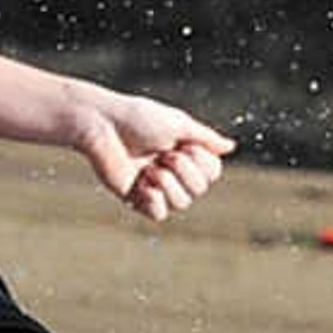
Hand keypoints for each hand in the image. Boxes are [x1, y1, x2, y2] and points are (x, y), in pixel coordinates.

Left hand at [75, 92, 236, 222]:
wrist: (101, 126)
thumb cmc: (137, 118)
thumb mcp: (178, 123)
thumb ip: (205, 138)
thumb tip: (230, 147)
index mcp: (183, 152)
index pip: (212, 173)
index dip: (202, 162)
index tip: (183, 145)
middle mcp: (171, 171)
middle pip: (199, 189)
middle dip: (183, 170)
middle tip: (162, 154)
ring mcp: (153, 186)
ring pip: (182, 203)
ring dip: (167, 183)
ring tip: (148, 168)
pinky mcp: (134, 197)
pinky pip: (158, 215)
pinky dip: (154, 200)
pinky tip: (142, 184)